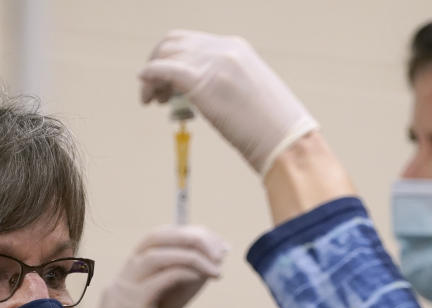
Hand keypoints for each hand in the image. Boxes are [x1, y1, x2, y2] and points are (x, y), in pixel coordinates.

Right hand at [69, 225, 228, 307]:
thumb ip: (178, 294)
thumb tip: (205, 271)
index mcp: (129, 280)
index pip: (157, 240)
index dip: (189, 236)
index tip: (218, 246)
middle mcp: (122, 280)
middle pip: (156, 238)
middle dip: (192, 237)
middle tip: (221, 250)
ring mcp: (123, 293)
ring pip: (157, 253)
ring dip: (192, 253)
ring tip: (217, 267)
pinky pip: (160, 279)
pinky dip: (186, 272)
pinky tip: (206, 278)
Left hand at [140, 30, 317, 175]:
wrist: (286, 141)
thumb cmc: (274, 128)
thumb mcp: (251, 92)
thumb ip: (226, 84)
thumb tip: (204, 94)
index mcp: (237, 48)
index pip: (193, 43)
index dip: (174, 60)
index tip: (169, 84)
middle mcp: (222, 49)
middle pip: (174, 43)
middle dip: (158, 63)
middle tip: (155, 93)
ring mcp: (212, 63)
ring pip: (165, 55)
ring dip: (152, 76)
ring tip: (152, 100)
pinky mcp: (201, 83)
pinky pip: (163, 71)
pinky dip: (148, 78)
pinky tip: (145, 94)